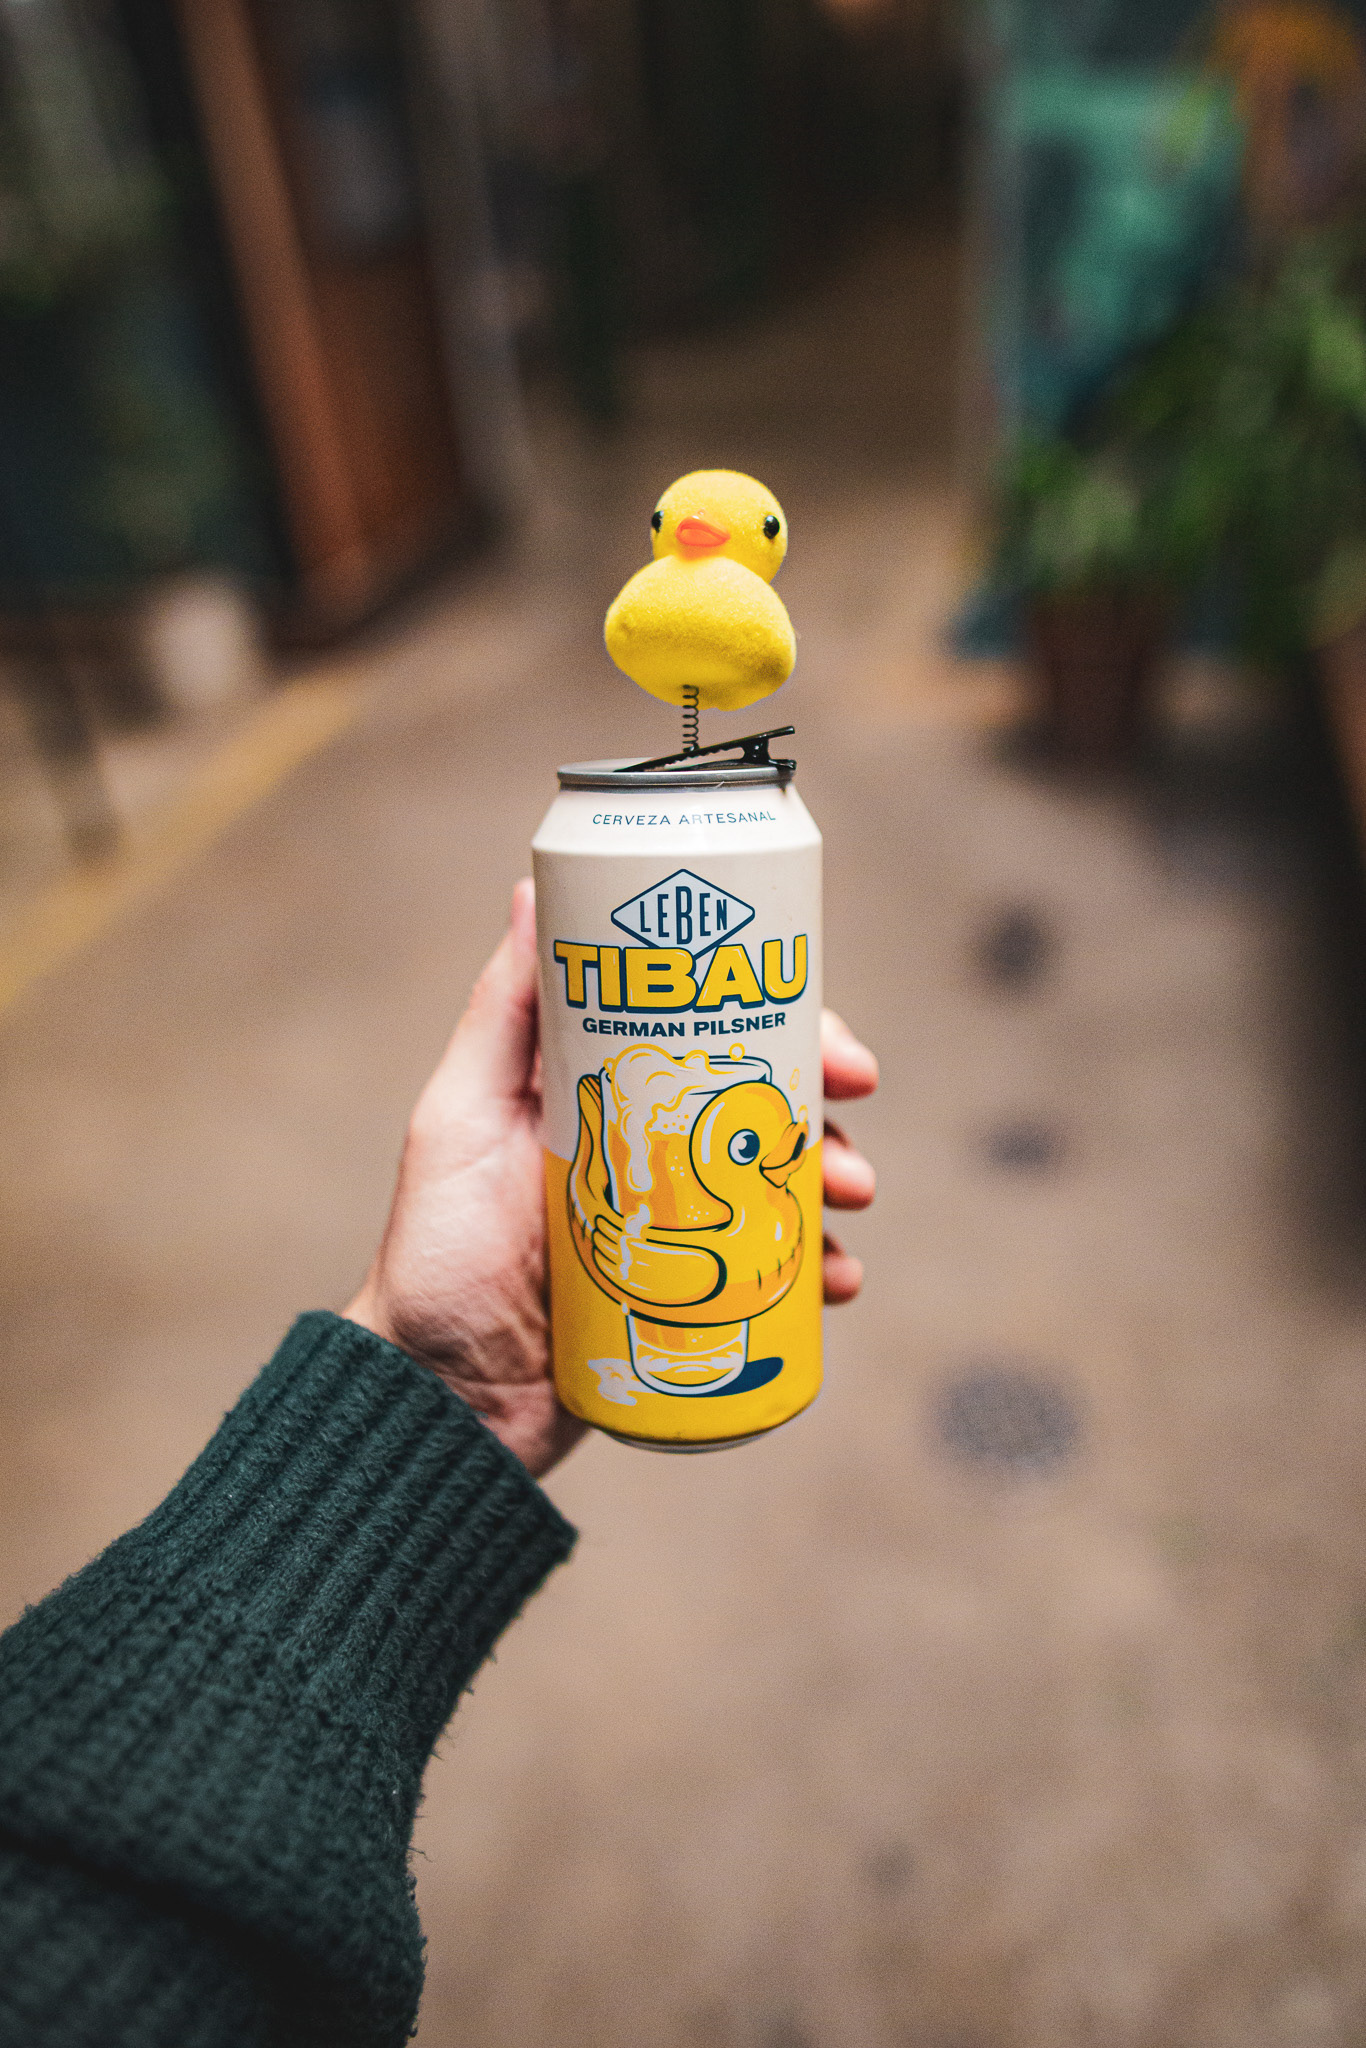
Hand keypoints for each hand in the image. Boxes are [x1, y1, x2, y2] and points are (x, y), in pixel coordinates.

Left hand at [346, 882, 877, 1477]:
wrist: (442, 1400)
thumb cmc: (436, 1255)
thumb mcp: (460, 1120)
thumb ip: (500, 1016)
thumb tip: (533, 891)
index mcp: (605, 1096)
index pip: (709, 1035)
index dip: (783, 1024)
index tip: (829, 1040)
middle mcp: (648, 1152)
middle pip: (763, 1105)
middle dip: (824, 1108)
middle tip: (854, 1124)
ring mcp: (677, 1228)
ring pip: (783, 1186)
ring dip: (836, 1182)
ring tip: (851, 1202)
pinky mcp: (693, 1301)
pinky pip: (776, 1277)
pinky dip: (817, 1271)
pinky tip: (834, 1282)